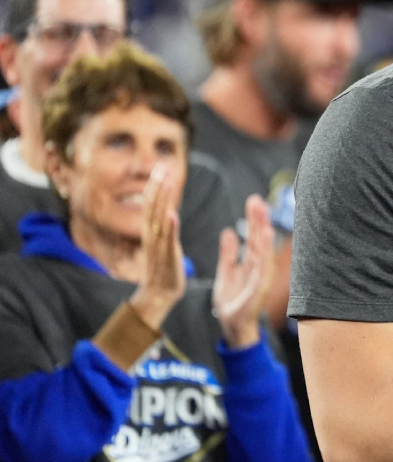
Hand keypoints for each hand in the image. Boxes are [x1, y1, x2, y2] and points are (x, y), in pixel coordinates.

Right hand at [130, 164, 185, 330]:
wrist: (159, 295)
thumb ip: (165, 228)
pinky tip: (172, 213)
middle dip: (156, 186)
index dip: (155, 186)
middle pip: (152, 207)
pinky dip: (170, 227)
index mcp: (152, 232)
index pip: (152, 205)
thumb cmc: (164, 270)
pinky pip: (168, 240)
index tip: (161, 167)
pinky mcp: (168, 257)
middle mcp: (152, 236)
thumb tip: (168, 212)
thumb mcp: (164, 243)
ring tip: (166, 180)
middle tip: (161, 166)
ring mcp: (158, 247)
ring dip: (161, 199)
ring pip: (158, 219)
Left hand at [214, 195, 274, 348]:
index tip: (254, 201)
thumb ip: (228, 253)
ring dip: (263, 233)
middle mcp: (259, 267)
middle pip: (259, 240)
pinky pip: (261, 267)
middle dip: (259, 220)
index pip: (253, 237)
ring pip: (262, 251)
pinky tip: (264, 239)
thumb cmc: (232, 301)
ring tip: (262, 216)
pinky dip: (264, 253)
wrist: (232, 325)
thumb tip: (228, 231)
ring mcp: (260, 277)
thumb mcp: (226, 272)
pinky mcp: (258, 288)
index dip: (254, 220)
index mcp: (250, 263)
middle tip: (257, 201)